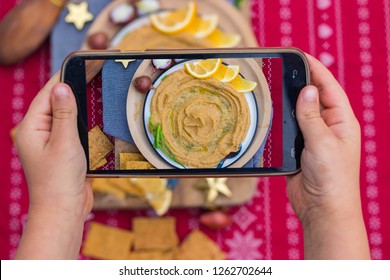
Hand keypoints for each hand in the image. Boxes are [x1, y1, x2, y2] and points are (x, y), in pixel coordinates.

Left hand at [16, 72, 92, 220]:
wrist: (64, 210)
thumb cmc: (59, 179)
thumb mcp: (64, 142)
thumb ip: (64, 113)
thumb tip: (61, 86)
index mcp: (32, 127)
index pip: (48, 93)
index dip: (65, 76)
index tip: (82, 61)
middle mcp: (40, 132)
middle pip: (58, 103)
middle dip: (76, 89)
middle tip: (96, 75)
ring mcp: (52, 142)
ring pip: (68, 116)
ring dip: (82, 106)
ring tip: (98, 91)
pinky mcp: (65, 151)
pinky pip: (75, 130)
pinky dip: (85, 122)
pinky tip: (98, 117)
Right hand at [287, 54, 369, 258]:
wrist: (322, 209)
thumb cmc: (332, 177)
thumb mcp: (323, 142)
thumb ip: (312, 116)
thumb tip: (307, 89)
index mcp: (341, 122)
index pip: (329, 88)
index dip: (316, 70)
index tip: (301, 55)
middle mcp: (328, 127)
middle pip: (312, 99)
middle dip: (299, 84)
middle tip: (282, 70)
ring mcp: (312, 139)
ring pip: (298, 114)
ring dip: (287, 104)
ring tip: (272, 89)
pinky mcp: (298, 150)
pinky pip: (288, 131)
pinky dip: (279, 122)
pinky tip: (269, 115)